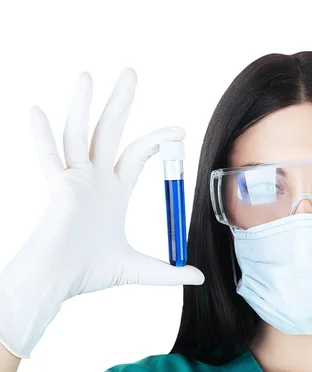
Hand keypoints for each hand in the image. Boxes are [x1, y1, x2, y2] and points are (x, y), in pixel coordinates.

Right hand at [0, 69, 203, 358]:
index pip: (137, 154)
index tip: (179, 132)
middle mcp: (94, 179)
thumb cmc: (90, 275)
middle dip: (121, 102)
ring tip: (87, 75)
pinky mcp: (58, 190)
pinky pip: (48, 160)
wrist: (60, 284)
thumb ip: (168, 271)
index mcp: (114, 191)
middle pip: (109, 131)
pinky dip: (41, 137)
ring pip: (78, 135)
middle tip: (131, 72)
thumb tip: (200, 278)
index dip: (157, 140)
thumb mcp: (139, 269)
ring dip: (82, 105)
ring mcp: (74, 181)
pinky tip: (36, 111)